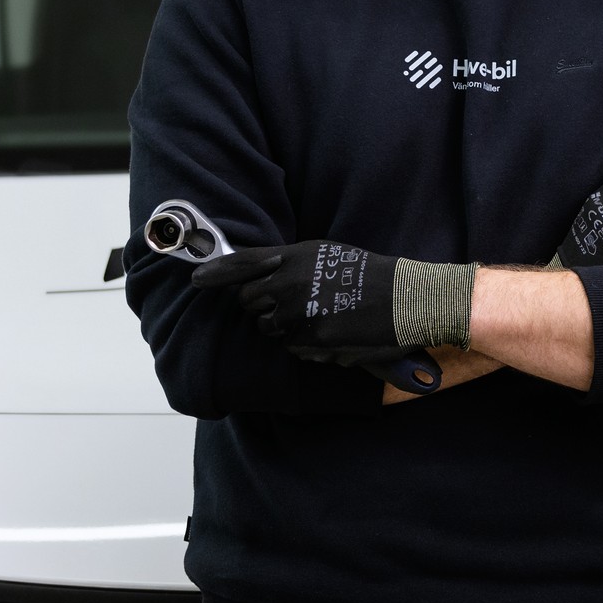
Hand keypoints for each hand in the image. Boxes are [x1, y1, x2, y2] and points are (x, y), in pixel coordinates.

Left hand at [192, 241, 398, 350]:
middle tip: (288, 305)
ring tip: (317, 318)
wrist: (406, 298)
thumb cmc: (370, 274)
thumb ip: (290, 263)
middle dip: (260, 307)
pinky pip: (291, 347)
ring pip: (268, 328)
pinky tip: (330, 333)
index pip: (244, 263)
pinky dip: (304, 345)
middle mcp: (290, 281)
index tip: (196, 279)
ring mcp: (299, 311)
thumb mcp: (327, 255)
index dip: (216, 272)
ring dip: (283, 327)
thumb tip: (261, 277)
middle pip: (248, 301)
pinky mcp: (311, 337)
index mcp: (295, 256)